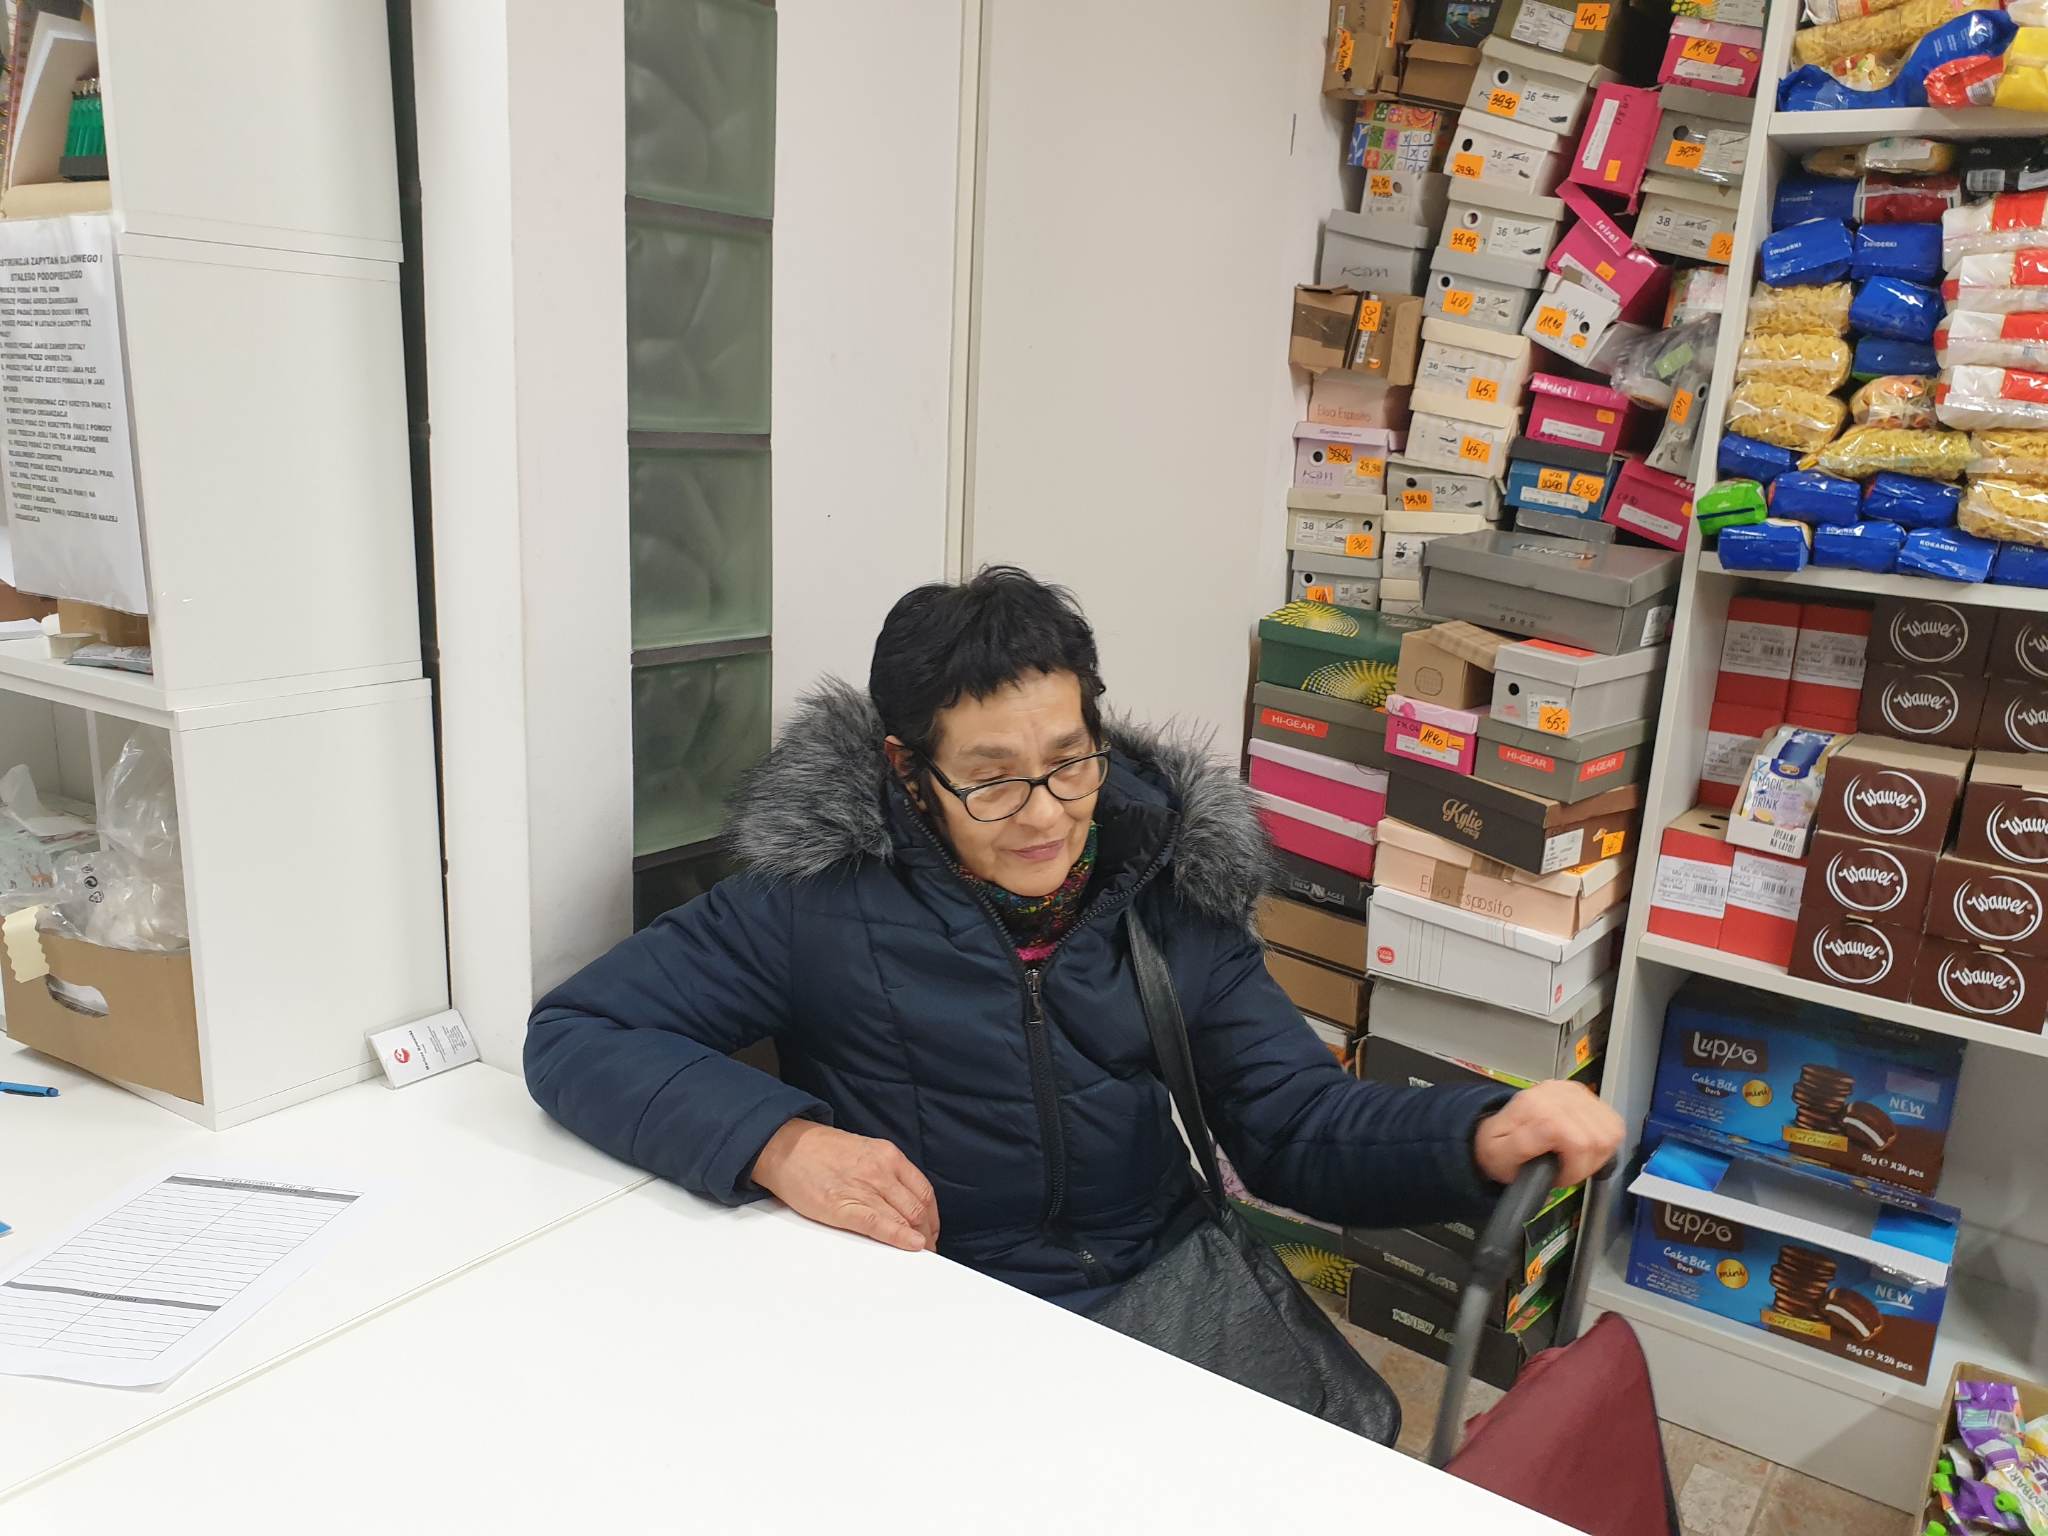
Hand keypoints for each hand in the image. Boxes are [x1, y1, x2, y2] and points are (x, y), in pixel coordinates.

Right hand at [749, 1119, 939, 1252]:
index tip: (931, 1230)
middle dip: (927, 1232)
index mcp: (887, 1155)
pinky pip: (878, 1224)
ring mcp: (862, 1188)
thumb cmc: (821, 1151)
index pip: (923, 1190)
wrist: (786, 1146)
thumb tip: (903, 1200)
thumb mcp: (863, 1150)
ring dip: (917, 1239)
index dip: (932, 1216)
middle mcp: (880, 1170)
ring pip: (904, 1217)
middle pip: (918, 1207)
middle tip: (928, 1248)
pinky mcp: (842, 1206)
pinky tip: (911, 1246)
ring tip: (920, 1254)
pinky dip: (899, 1237)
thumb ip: (885, 1171)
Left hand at [1473, 1080, 1623, 1188]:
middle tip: (1568, 1170)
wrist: (1494, 1131)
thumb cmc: (1498, 1148)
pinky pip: (1612, 1121)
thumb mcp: (1499, 1155)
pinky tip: (1585, 1145)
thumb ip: (1523, 1145)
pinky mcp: (1583, 1091)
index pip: (1579, 1142)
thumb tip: (1554, 1134)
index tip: (1559, 1177)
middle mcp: (1555, 1092)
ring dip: (1598, 1153)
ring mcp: (1572, 1089)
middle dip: (1586, 1164)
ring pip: (1611, 1130)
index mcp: (1533, 1106)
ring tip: (1576, 1159)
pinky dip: (1604, 1140)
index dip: (1575, 1169)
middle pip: (1598, 1139)